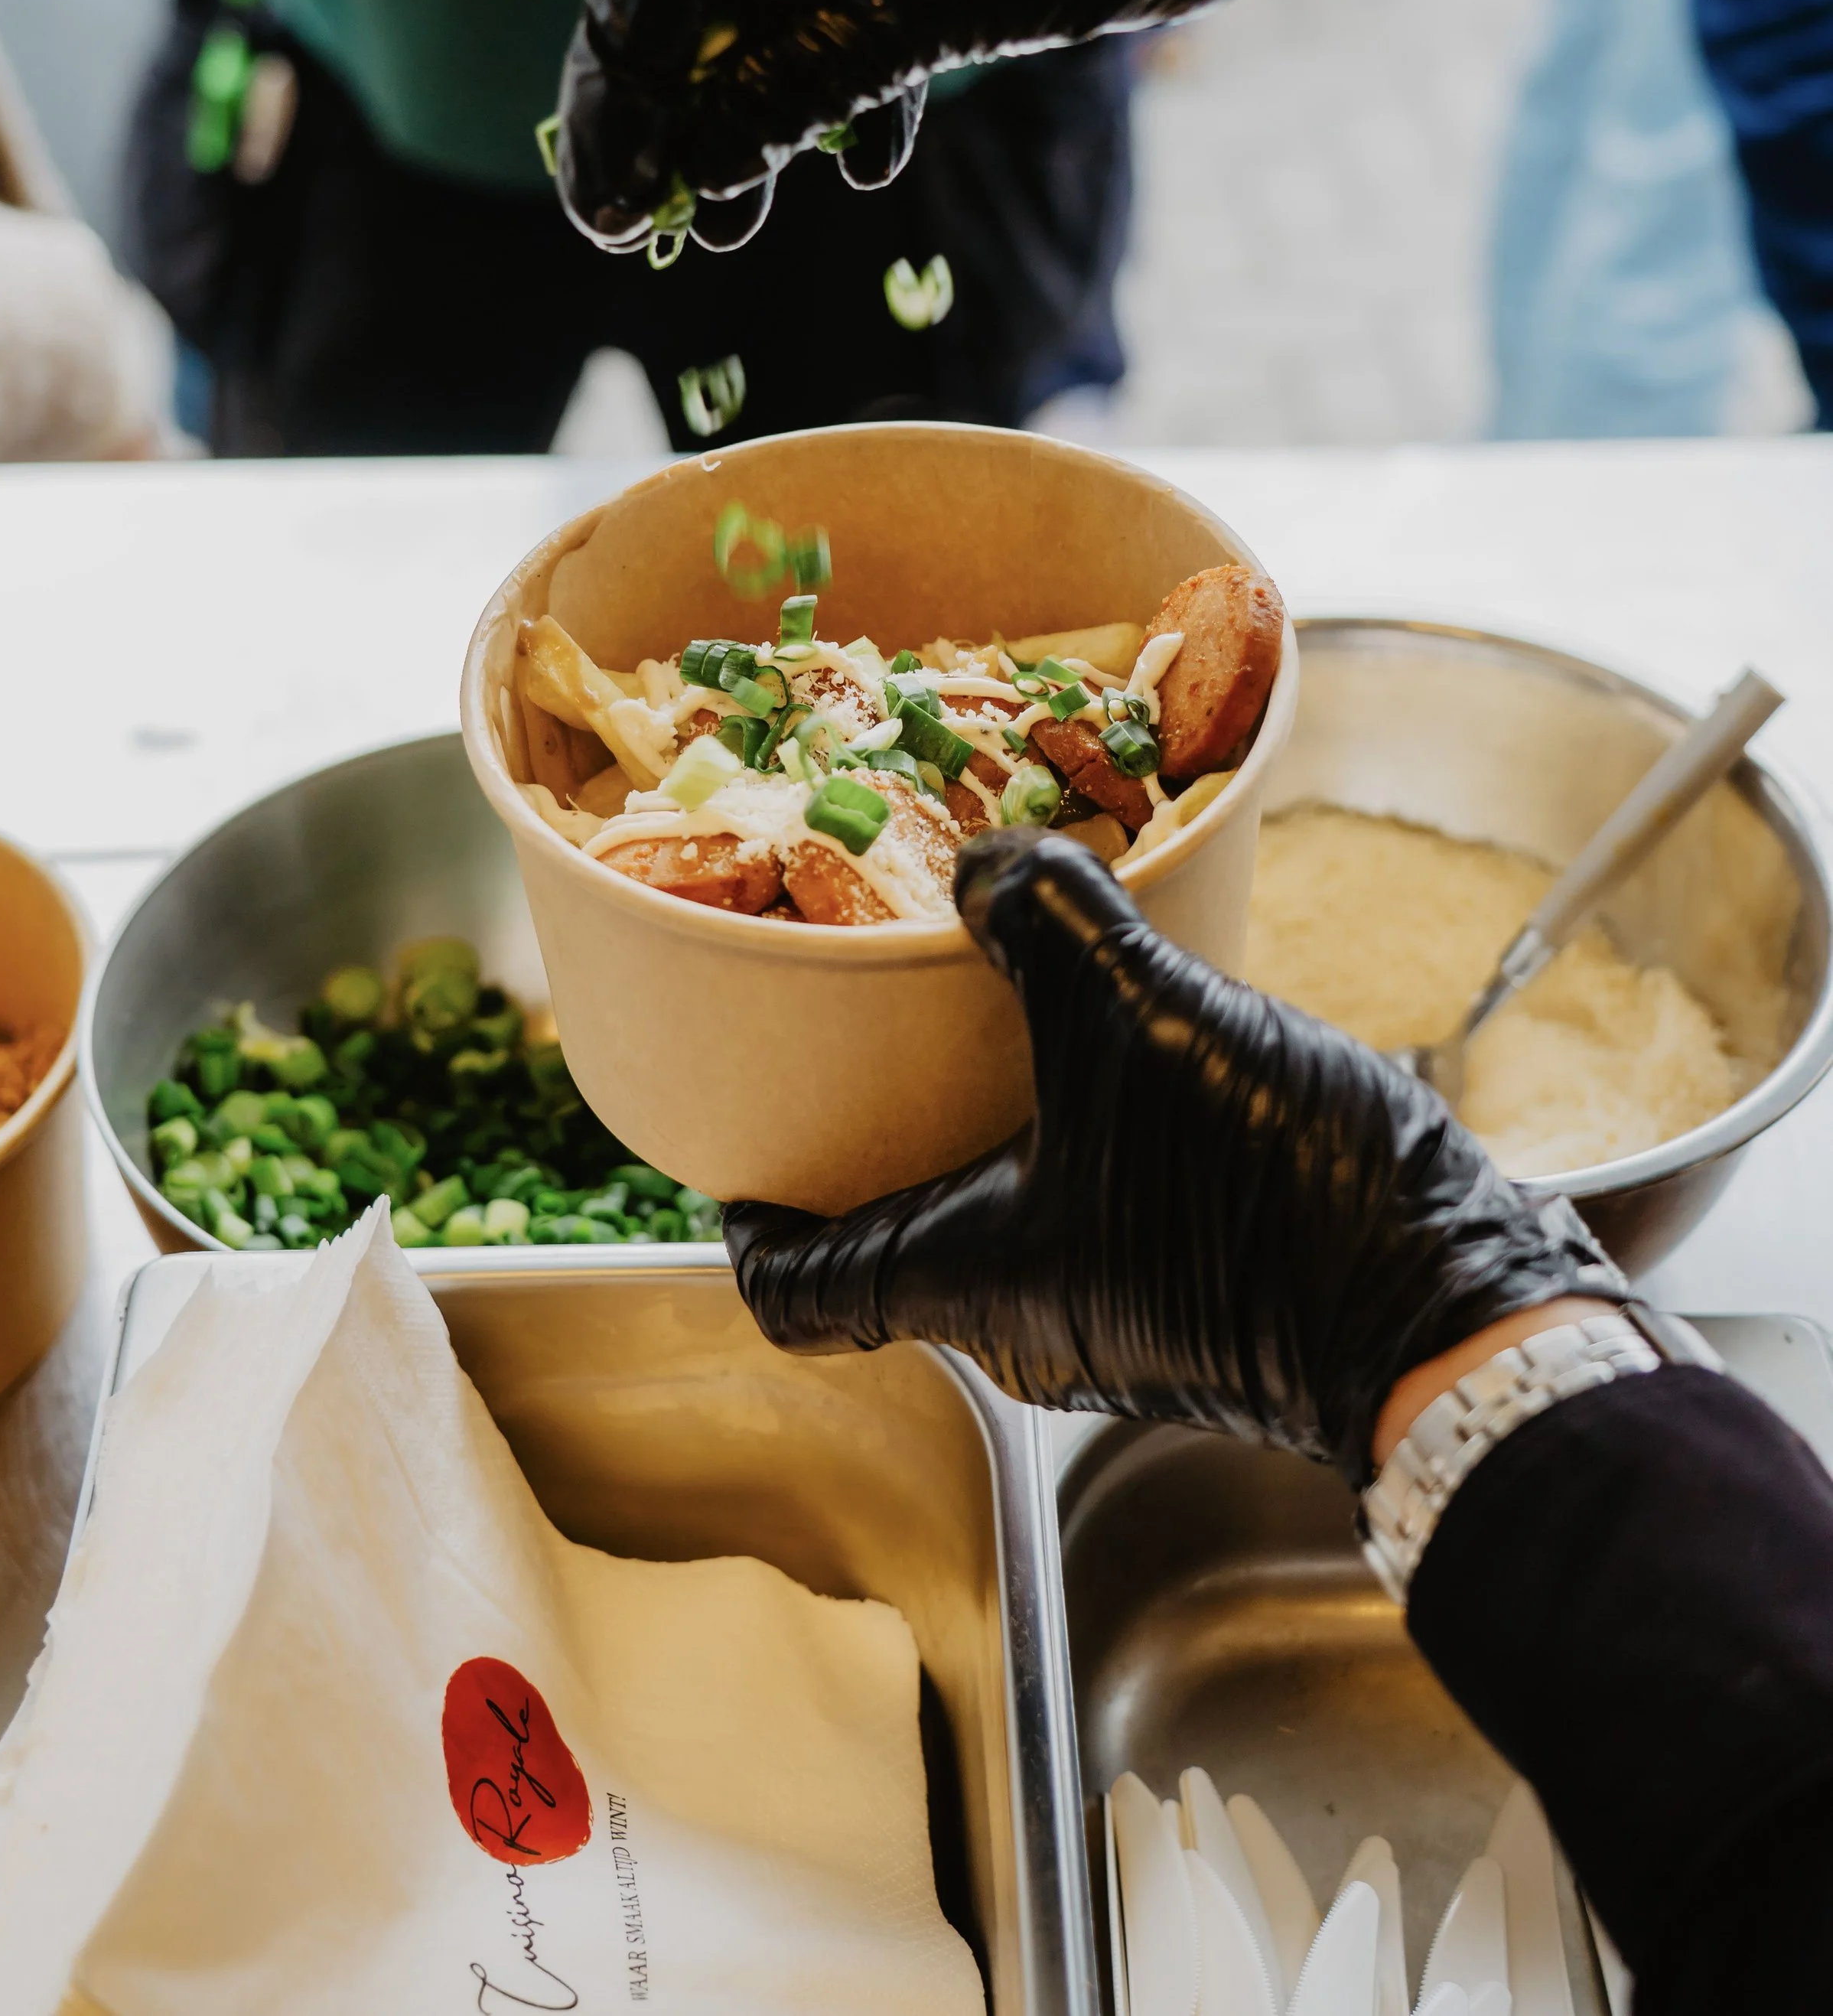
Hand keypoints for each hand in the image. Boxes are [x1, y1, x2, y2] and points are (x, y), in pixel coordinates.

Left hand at [725, 834, 1624, 1485]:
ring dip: (975, 1122)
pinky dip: (1068, 1129)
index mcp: (968, 1281)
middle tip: (851, 1026)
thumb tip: (983, 860)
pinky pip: (1086, 1207)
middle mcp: (1024, 1321)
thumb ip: (1048, 924)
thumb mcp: (1144, 1020)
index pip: (794, 1292)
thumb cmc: (1275, 1194)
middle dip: (865, 1136)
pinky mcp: (1194, 1293)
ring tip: (985, 1003)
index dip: (741, 1218)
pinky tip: (1113, 1036)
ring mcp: (1114, 1313)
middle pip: (889, 1243)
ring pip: (995, 1219)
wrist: (1454, 1308)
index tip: (727, 1139)